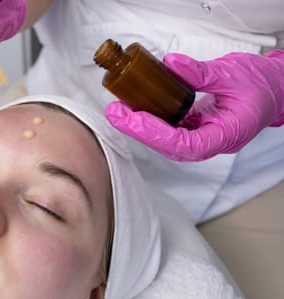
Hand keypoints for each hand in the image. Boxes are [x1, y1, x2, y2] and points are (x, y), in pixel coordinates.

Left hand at [105, 50, 283, 161]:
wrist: (275, 88)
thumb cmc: (261, 84)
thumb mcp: (233, 72)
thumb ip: (201, 72)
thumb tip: (171, 65)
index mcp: (227, 134)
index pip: (188, 144)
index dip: (158, 134)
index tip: (135, 119)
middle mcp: (213, 141)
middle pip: (171, 146)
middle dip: (141, 131)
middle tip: (116, 113)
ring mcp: (204, 137)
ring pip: (168, 141)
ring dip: (143, 128)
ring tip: (120, 112)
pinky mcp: (197, 129)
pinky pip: (172, 130)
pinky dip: (154, 122)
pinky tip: (138, 111)